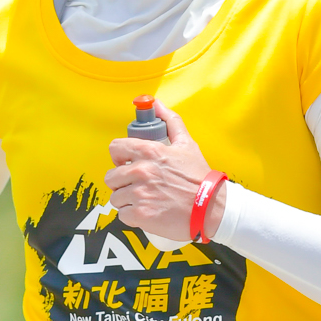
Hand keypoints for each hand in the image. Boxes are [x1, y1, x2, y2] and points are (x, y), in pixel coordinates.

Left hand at [105, 98, 227, 243]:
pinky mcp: (141, 215)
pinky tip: (146, 213)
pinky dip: (132, 217)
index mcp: (148, 152)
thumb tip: (156, 104)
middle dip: (121, 183)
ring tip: (144, 201)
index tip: (126, 164)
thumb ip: (170, 121)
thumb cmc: (199, 178)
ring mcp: (139, 194)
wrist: (210, 208)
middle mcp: (141, 171)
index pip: (115, 148)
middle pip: (111, 177)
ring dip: (127, 201)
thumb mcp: (187, 144)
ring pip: (116, 198)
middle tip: (137, 187)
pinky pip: (123, 215)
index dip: (118, 158)